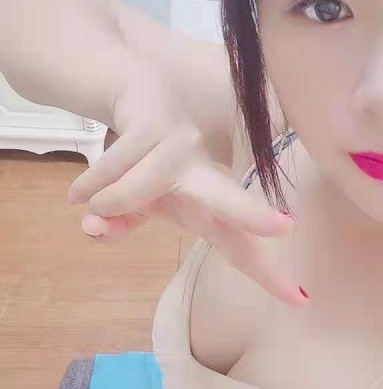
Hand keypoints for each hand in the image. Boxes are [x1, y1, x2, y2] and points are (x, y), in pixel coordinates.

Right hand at [67, 59, 307, 307]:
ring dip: (116, 197)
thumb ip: (124, 221)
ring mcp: (180, 143)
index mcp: (207, 205)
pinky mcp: (154, 120)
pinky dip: (98, 179)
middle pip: (228, 199)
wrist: (133, 90)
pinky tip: (78, 193)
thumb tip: (95, 230)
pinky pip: (122, 160)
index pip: (240, 244)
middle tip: (284, 226)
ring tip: (85, 205)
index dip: (266, 273)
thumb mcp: (138, 201)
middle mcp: (202, 175)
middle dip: (252, 214)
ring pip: (148, 181)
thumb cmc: (150, 157)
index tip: (299, 298)